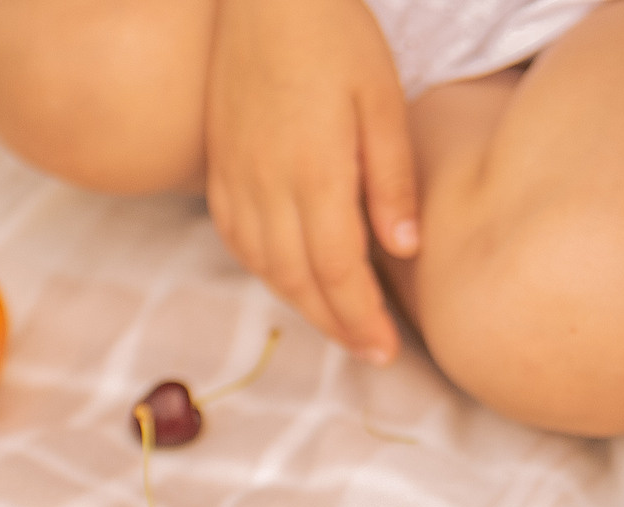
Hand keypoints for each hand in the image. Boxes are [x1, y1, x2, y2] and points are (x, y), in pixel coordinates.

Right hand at [204, 0, 419, 362]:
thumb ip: (391, 179)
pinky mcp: (219, 166)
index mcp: (314, 171)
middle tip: (371, 352)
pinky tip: (288, 278)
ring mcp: (236, 177)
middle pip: (300, 280)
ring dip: (302, 304)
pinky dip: (265, 271)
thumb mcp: (382, 100)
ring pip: (266, 267)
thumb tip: (404, 250)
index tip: (387, 348)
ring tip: (338, 324)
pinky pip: (237, 238)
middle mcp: (267, 184)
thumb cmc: (333, 36)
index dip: (362, 318)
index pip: (338, 270)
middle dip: (338, 324)